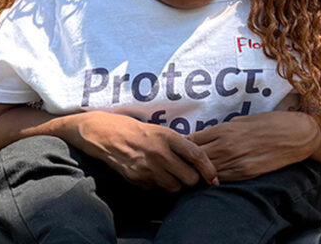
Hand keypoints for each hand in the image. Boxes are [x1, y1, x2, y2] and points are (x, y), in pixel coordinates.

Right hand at [65, 111, 218, 191]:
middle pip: (189, 178)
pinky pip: (157, 190)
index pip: (196, 155)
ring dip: (176, 185)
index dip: (208, 169)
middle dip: (192, 180)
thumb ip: (179, 144)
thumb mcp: (160, 130)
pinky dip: (159, 187)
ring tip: (171, 176)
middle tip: (188, 176)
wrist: (107, 135)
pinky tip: (155, 176)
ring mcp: (148, 168)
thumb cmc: (137, 130)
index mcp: (167, 137)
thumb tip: (199, 158)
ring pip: (174, 188)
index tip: (213, 177)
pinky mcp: (137, 179)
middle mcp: (159, 153)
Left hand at [188, 111, 320, 182]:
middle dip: (187, 160)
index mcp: (223, 129)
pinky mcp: (245, 173)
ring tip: (195, 172)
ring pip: (205, 170)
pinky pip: (221, 179)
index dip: (183, 146)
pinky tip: (213, 177)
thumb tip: (207, 137)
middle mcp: (225, 145)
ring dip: (199, 172)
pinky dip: (214, 179)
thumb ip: (221, 130)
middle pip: (194, 157)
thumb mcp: (240, 121)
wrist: (294, 134)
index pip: (191, 140)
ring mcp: (234, 161)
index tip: (180, 148)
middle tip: (184, 163)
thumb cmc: (268, 123)